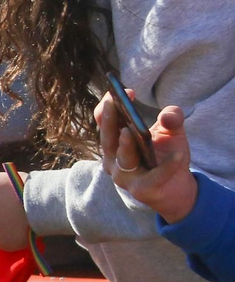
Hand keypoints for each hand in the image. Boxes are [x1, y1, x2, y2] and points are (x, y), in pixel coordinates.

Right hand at [99, 96, 198, 223]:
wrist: (177, 187)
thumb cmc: (167, 156)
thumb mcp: (172, 132)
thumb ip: (172, 118)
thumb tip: (168, 116)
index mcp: (114, 142)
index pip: (103, 123)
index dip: (107, 107)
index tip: (121, 91)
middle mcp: (112, 160)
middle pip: (107, 139)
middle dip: (109, 120)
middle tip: (114, 103)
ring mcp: (124, 177)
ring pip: (122, 159)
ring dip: (126, 146)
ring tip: (130, 131)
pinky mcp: (142, 190)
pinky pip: (153, 176)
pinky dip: (167, 166)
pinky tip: (179, 154)